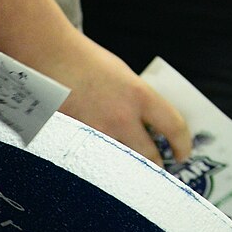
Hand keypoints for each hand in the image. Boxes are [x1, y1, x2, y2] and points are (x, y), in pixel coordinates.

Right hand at [45, 31, 190, 161]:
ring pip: (120, 167)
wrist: (48, 53)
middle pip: (149, 158)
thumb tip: (150, 129)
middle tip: (155, 171)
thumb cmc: (86, 61)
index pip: (174, 127)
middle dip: (155, 167)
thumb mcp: (124, 76)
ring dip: (126, 173)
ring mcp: (95, 134)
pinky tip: (95, 170)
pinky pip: (91, 164)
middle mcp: (120, 118)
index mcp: (139, 95)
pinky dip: (96, 168)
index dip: (183, 145)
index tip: (183, 155)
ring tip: (127, 177)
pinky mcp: (70, 143)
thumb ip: (138, 102)